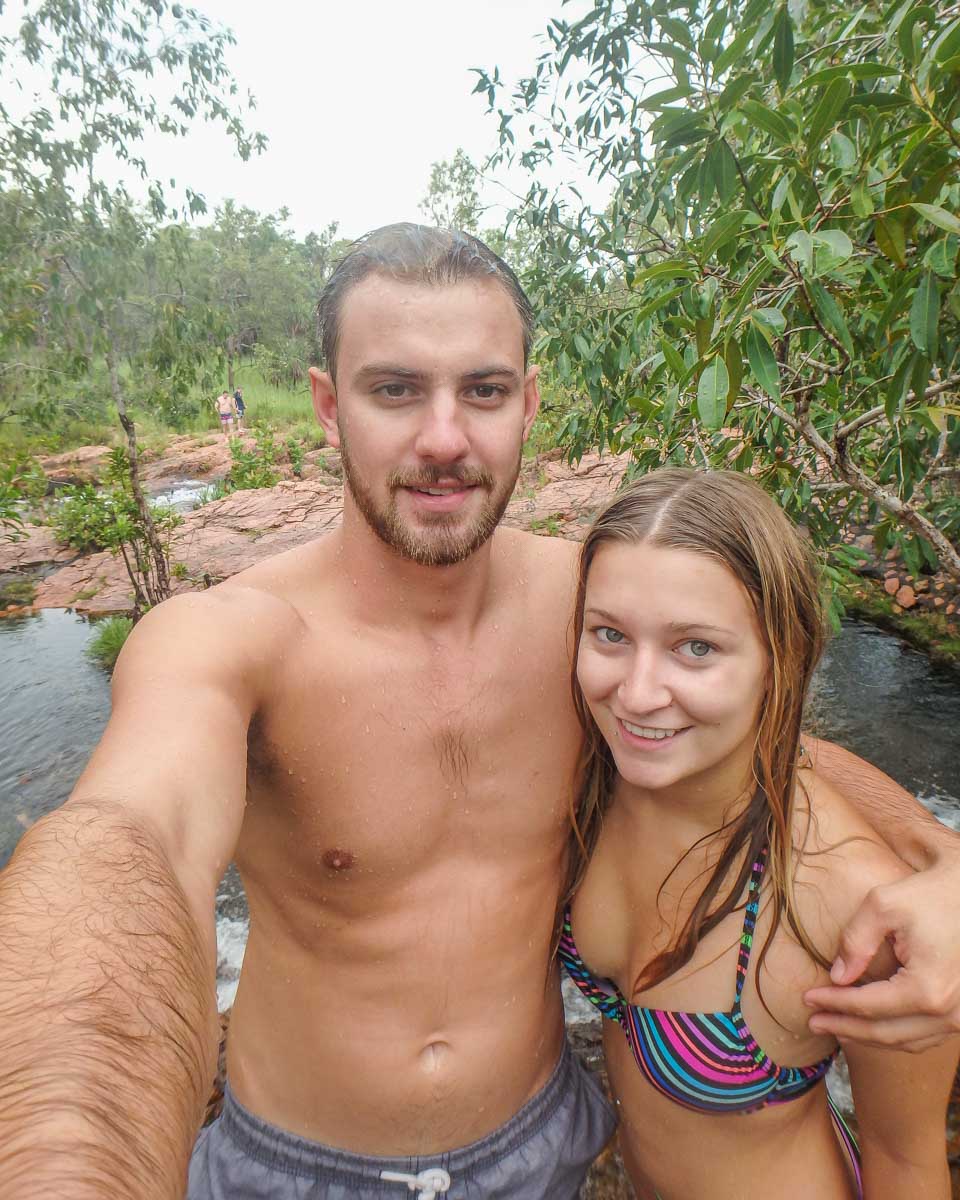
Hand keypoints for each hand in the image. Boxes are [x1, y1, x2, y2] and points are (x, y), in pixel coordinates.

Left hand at [804, 858, 959, 1051]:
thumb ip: (855, 942)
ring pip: (905, 1041)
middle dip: (845, 1027)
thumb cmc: (929, 895)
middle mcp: (949, 1012)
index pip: (868, 1006)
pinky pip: (924, 1035)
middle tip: (813, 1021)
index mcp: (928, 989)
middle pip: (886, 1032)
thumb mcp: (883, 906)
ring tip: (835, 1026)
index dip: (834, 1003)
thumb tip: (837, 977)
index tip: (807, 998)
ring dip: (868, 1036)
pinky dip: (893, 1033)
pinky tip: (869, 1024)